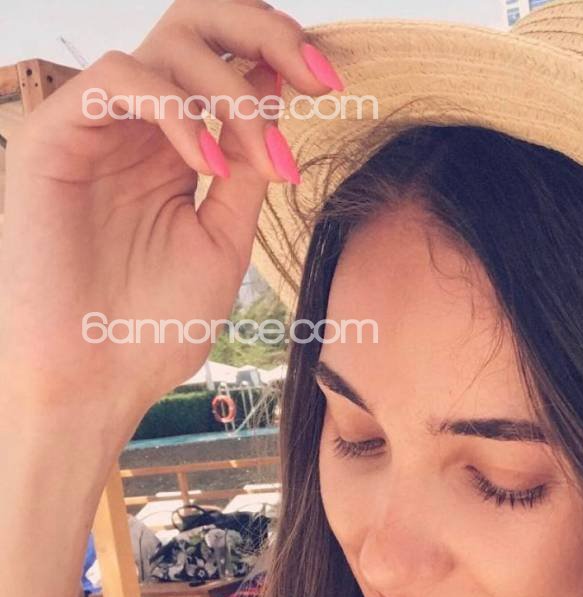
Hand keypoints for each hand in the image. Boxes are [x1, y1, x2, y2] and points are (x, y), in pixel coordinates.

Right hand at [0, 0, 343, 441]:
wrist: (96, 382)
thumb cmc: (154, 327)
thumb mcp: (223, 242)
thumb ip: (247, 172)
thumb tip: (278, 99)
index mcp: (175, 146)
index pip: (224, 61)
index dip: (280, 54)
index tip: (334, 83)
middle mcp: (136, 125)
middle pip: (195, 23)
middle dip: (264, 32)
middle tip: (319, 76)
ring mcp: (95, 127)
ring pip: (165, 44)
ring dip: (232, 90)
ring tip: (261, 157)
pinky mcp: (55, 136)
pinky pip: (119, 81)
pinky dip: (177, 111)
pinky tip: (210, 165)